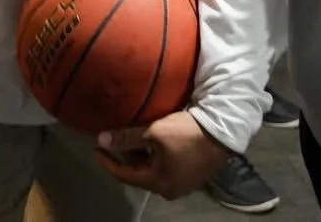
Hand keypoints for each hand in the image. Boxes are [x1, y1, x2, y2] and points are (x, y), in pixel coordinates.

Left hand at [94, 111, 229, 198]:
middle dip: (124, 156)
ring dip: (140, 154)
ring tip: (130, 136)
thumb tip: (101, 140)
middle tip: (113, 139)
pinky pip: (165, 166)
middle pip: (139, 173)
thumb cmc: (186, 134)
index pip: (124, 176)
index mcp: (159, 184)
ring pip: (152, 169)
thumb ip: (126, 138)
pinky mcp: (192, 173)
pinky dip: (154, 155)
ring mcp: (183, 183)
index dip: (107, 161)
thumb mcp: (153, 134)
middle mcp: (170, 189)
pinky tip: (151, 140)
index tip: (95, 147)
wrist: (224, 131)